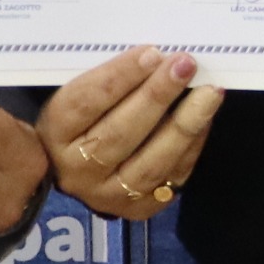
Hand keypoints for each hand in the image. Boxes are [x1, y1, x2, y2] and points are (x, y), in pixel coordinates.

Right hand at [36, 46, 224, 221]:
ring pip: (149, 163)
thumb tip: (158, 56)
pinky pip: (170, 178)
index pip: (84, 103)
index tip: (152, 53)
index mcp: (54, 133)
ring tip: (210, 93)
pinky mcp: (137, 209)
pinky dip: (191, 145)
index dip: (119, 77)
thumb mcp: (80, 96)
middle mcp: (76, 170)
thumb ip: (110, 80)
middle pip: (118, 133)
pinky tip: (205, 118)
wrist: (79, 170)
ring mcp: (106, 194)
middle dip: (156, 96)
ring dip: (184, 124)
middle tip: (185, 66)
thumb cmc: (85, 119)